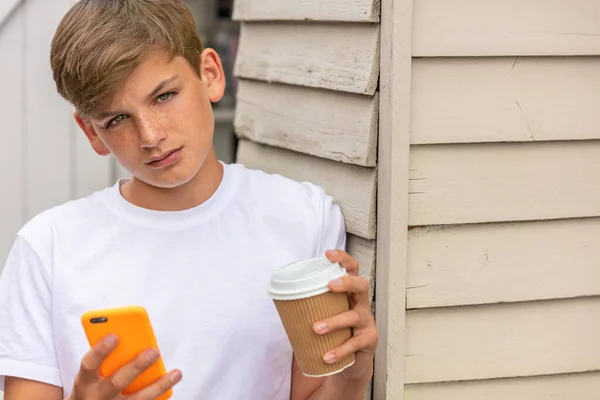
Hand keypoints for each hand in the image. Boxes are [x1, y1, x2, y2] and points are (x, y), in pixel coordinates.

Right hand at [68, 334, 181, 399]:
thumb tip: (133, 338)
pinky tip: (171, 387)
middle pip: (116, 382)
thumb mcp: (91, 374)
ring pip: (137, 399)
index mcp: (85, 381)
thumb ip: (107, 359)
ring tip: (176, 373)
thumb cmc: (93, 385)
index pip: (89, 364)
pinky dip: (158, 396)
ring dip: (158, 386)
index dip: (100, 350)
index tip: (115, 335)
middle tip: (154, 351)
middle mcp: (97, 397)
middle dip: (136, 366)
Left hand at [313, 250, 377, 380]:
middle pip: (362, 285)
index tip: (328, 253)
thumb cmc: (337, 332)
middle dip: (347, 282)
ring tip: (315, 328)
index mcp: (350, 294)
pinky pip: (354, 344)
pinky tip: (327, 356)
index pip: (352, 270)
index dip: (343, 259)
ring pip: (354, 316)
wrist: (353, 361)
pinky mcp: (368, 340)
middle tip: (329, 285)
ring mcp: (367, 322)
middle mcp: (362, 304)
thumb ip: (313, 305)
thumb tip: (281, 298)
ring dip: (334, 321)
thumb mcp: (327, 314)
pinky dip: (339, 350)